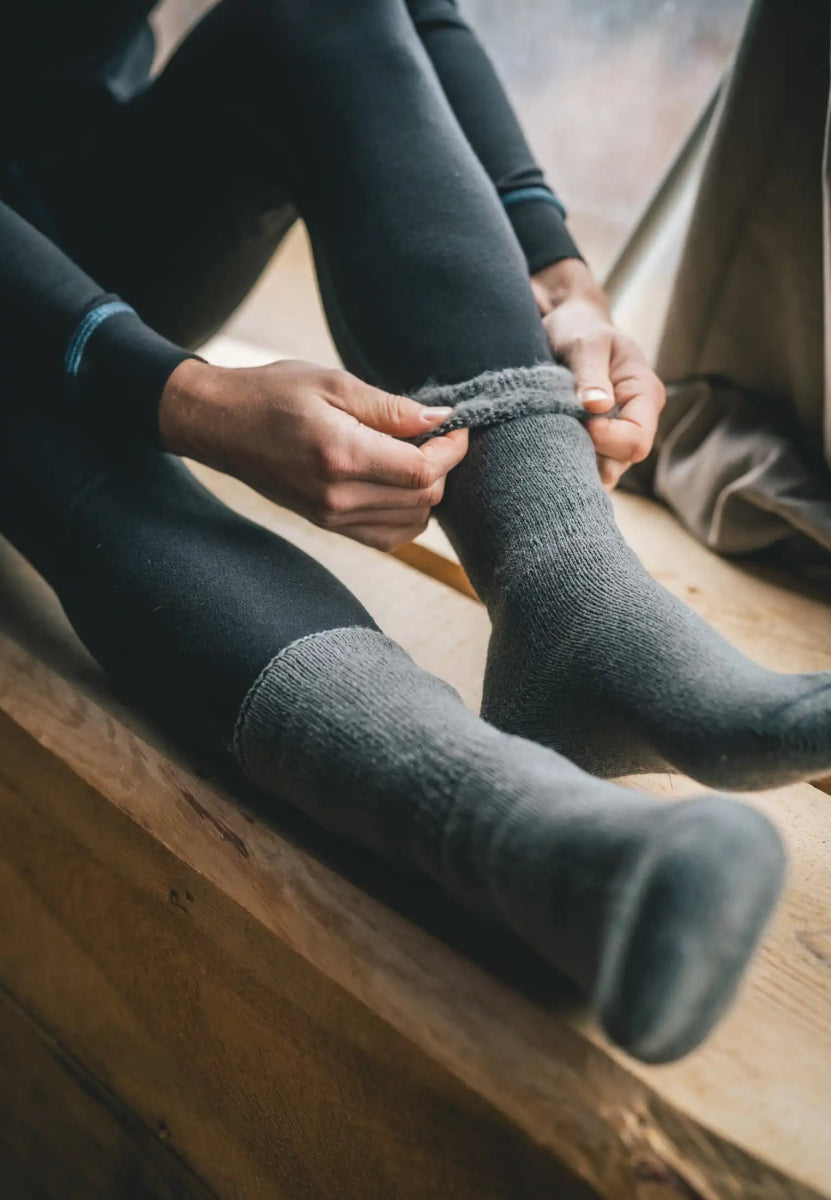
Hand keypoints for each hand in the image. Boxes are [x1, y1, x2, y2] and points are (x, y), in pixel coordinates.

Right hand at [159, 358, 467, 551]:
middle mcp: (338, 497)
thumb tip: (441, 419)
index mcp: (341, 456)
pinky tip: (399, 484)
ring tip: (415, 456)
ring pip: (412, 522)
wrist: (220, 425)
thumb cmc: (273, 394)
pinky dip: (407, 515)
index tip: (456, 426)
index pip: (422, 471)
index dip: (452, 450)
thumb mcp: (334, 384)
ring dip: (427, 492)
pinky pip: (388, 537)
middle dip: (443, 467)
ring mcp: (332, 517)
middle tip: (436, 435)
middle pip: (424, 499)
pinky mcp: (328, 526)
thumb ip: (391, 408)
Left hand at [531, 258, 664, 487]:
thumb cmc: (580, 329)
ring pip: (603, 471)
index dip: (607, 440)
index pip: (637, 440)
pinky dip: (569, 463)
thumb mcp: (585, 343)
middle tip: (559, 432)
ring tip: (553, 438)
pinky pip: (587, 467)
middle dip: (590, 456)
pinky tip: (551, 446)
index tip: (580, 421)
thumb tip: (597, 407)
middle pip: (620, 463)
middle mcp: (637, 419)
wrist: (569, 327)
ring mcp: (617, 434)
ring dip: (577, 462)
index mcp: (645, 393)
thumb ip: (590, 374)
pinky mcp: (597, 441)